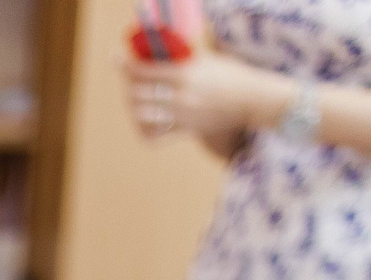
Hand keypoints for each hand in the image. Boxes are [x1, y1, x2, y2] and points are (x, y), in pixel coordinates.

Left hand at [124, 51, 288, 154]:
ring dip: (133, 107)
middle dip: (128, 86)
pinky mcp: (187, 131)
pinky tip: (144, 123)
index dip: (125, 65)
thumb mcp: (205, 58)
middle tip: (129, 81)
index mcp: (183, 73)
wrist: (253, 99)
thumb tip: (157, 50)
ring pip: (141, 115)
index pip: (142, 71)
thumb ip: (181, 57)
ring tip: (135, 101)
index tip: (117, 59)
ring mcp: (182, 116)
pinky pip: (155, 138)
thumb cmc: (231, 74)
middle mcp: (180, 96)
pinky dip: (144, 131)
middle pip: (137, 93)